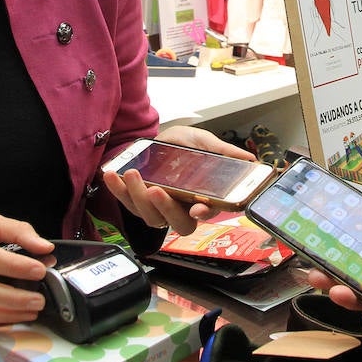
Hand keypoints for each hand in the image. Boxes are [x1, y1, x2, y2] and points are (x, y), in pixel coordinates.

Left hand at [102, 125, 256, 235]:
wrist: (156, 139)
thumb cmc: (182, 144)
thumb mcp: (203, 142)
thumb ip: (223, 150)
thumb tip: (249, 159)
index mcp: (201, 198)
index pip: (207, 214)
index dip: (203, 215)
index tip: (197, 210)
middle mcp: (180, 208)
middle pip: (176, 222)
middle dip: (165, 208)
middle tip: (156, 189)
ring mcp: (157, 208)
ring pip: (149, 215)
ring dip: (138, 196)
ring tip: (133, 173)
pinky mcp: (135, 203)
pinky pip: (126, 203)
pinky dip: (117, 189)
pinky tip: (111, 174)